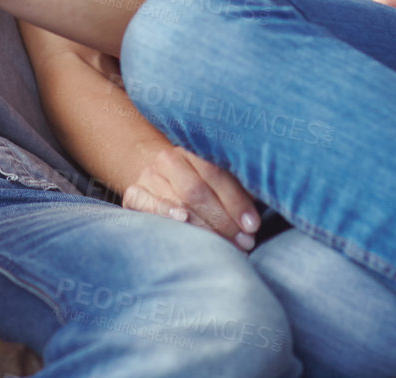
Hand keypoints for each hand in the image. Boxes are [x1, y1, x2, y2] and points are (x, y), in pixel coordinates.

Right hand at [122, 144, 260, 251]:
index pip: (217, 175)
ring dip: (205, 227)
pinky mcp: (134, 194)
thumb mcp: (212, 173)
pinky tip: (182, 220)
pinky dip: (165, 211)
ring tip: (226, 245)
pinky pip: (147, 204)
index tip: (253, 225)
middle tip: (244, 241)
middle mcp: (170, 160)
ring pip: (179, 200)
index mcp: (194, 150)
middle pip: (198, 191)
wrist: (150, 168)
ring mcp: (149, 176)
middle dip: (224, 220)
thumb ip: (233, 184)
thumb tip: (261, 207)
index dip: (237, 201)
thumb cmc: (194, 177)